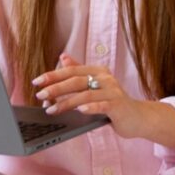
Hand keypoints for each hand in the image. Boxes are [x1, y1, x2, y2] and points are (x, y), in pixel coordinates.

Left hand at [29, 52, 174, 147]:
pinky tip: (79, 111)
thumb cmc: (113, 102)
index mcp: (97, 71)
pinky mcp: (118, 106)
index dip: (53, 75)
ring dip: (66, 102)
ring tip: (51, 110)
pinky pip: (102, 105)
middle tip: (40, 95)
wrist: (138, 117)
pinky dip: (89, 108)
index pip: (71, 71)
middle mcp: (105, 78)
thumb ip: (79, 72)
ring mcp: (113, 91)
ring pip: (85, 94)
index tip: (36, 82)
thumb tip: (62, 57)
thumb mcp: (95, 85)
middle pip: (76, 81)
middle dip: (55, 88)